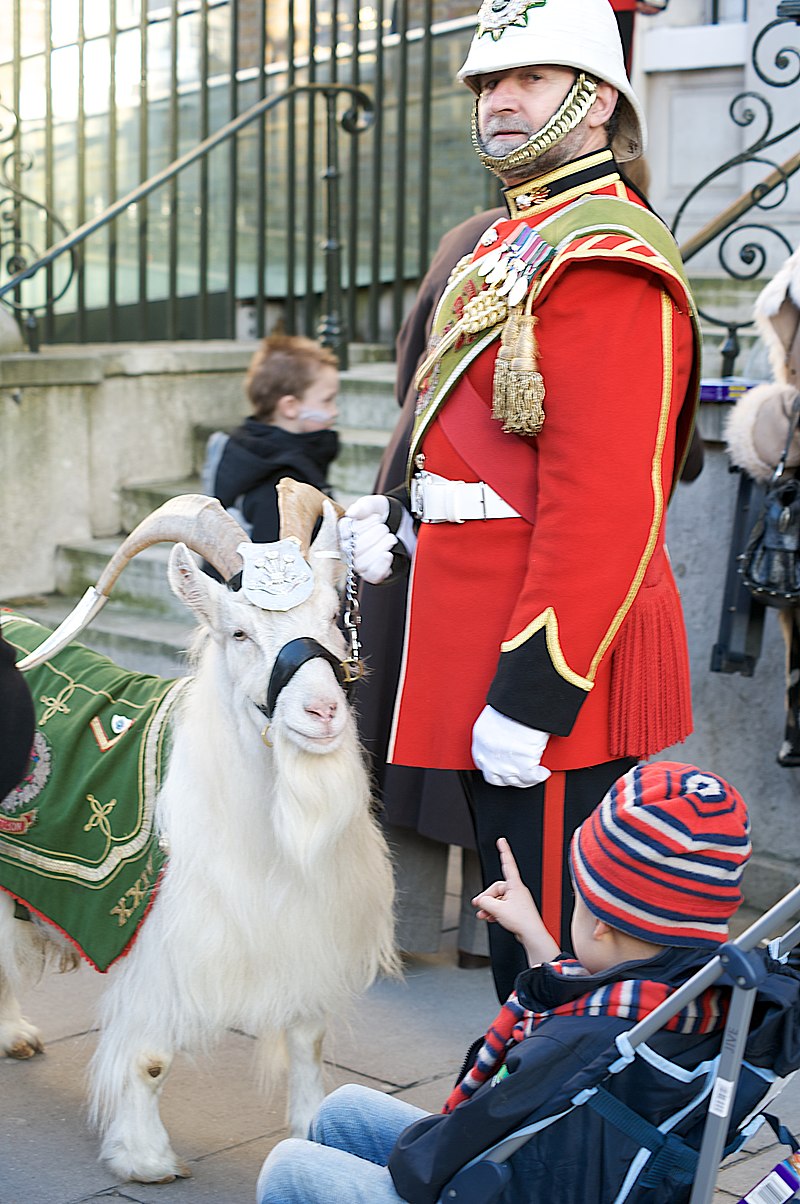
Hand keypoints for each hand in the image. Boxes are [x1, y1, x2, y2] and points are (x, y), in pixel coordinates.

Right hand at [339, 496, 394, 583]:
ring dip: (381, 547)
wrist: (400, 524)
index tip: (375, 518)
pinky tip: (388, 554)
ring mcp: (358, 563)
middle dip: (375, 535)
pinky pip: (372, 575)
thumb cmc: (382, 514)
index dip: (363, 525)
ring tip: (390, 537)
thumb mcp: (373, 504)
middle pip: (354, 550)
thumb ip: (362, 506)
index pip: (345, 533)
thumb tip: (351, 513)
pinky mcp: (371, 574)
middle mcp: (347, 550)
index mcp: (343, 532)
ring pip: (362, 563)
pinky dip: (382, 565)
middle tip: (384, 528)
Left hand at [471, 705, 550, 787]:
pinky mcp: (523, 766)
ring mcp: (505, 765)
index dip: (493, 767)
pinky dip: (539, 776)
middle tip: (517, 772)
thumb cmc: (509, 707)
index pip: (482, 765)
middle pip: (495, 778)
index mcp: (480, 743)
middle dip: (506, 777)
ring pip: (514, 781)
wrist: (522, 707)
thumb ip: (494, 732)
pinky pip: (531, 778)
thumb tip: (504, 737)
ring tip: (532, 773)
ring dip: (523, 779)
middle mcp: (489, 758)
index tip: (501, 766)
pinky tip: (543, 772)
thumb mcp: (494, 718)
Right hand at [473, 838, 559, 964]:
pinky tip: (490, 918)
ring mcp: (517, 899)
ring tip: (484, 915)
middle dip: (487, 898)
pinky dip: (495, 911)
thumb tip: (481, 900)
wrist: (531, 934)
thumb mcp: (497, 909)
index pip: (508, 863)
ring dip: (489, 907)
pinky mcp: (517, 908)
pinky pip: (502, 906)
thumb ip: (485, 901)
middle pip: (496, 888)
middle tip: (480, 907)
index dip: (504, 851)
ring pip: (498, 899)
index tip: (501, 841)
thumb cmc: (521, 921)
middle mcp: (517, 890)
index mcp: (515, 885)